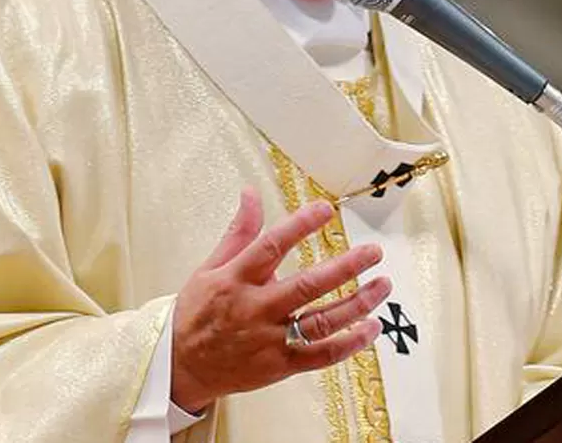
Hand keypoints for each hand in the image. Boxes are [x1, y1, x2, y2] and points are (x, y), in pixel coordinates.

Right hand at [170, 187, 390, 413]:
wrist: (179, 367)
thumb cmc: (196, 314)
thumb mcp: (210, 267)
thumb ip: (239, 232)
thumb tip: (251, 194)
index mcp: (236, 280)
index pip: (272, 246)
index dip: (300, 226)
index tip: (326, 209)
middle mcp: (255, 309)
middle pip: (307, 286)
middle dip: (345, 267)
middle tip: (372, 252)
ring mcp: (269, 340)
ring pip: (321, 321)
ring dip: (357, 304)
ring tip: (382, 285)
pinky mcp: (279, 367)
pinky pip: (320, 356)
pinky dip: (349, 344)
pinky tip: (371, 327)